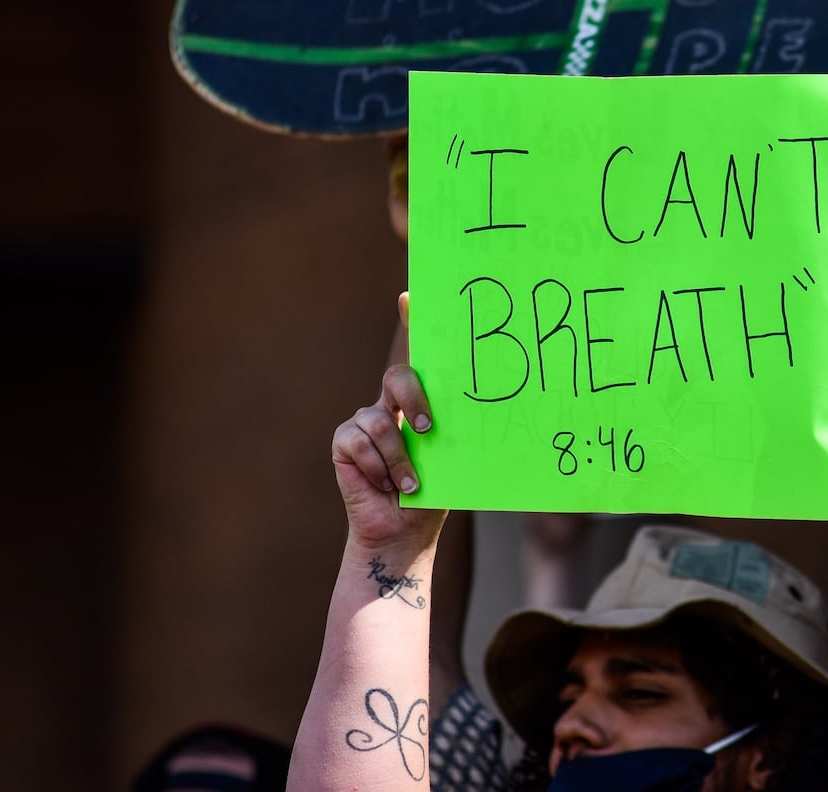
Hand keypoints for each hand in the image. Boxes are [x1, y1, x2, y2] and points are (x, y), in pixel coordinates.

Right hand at [330, 296, 445, 552]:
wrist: (404, 531)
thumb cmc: (435, 492)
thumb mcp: (451, 457)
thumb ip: (453, 430)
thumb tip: (482, 409)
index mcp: (420, 403)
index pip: (417, 356)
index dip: (411, 321)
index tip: (411, 296)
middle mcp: (390, 405)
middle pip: (397, 376)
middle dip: (414, 397)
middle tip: (429, 428)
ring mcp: (364, 421)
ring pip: (379, 420)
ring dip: (399, 458)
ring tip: (410, 485)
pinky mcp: (345, 442)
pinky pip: (360, 441)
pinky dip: (379, 467)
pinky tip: (386, 485)